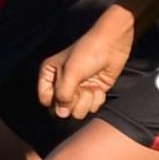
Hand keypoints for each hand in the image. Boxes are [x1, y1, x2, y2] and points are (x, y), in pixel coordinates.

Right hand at [39, 6, 135, 121]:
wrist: (112, 45)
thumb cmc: (87, 54)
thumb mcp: (70, 74)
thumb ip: (63, 96)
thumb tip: (62, 115)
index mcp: (49, 75)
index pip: (46, 100)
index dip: (56, 102)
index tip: (66, 92)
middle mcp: (61, 84)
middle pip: (62, 109)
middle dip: (74, 101)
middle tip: (81, 88)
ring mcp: (78, 89)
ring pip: (78, 111)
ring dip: (87, 100)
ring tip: (92, 86)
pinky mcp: (92, 92)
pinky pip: (91, 108)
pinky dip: (97, 99)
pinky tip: (100, 87)